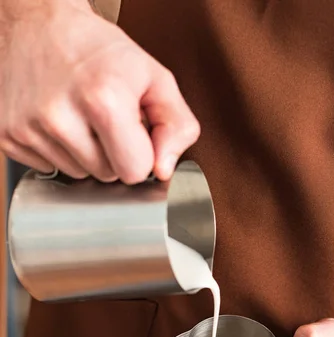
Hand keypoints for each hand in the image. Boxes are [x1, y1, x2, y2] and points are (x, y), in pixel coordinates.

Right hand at [0, 0, 199, 181]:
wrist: (37, 22)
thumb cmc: (96, 49)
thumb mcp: (153, 76)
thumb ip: (176, 125)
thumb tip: (165, 169)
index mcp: (104, 99)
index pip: (134, 171)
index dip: (140, 154)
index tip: (133, 132)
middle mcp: (61, 116)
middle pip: (106, 176)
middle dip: (113, 153)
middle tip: (103, 117)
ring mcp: (30, 128)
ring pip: (78, 175)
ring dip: (85, 153)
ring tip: (79, 115)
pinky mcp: (8, 135)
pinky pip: (49, 168)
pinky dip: (57, 150)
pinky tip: (58, 121)